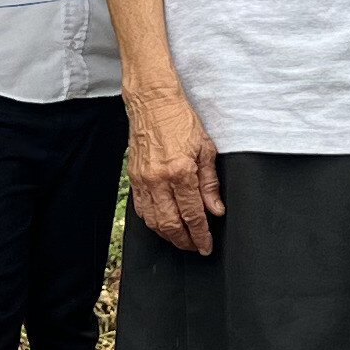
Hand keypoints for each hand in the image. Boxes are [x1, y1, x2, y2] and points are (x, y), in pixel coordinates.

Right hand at [124, 84, 222, 255]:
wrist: (152, 102)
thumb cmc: (180, 120)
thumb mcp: (205, 148)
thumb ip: (210, 183)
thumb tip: (216, 209)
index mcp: (180, 172)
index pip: (193, 214)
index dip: (201, 234)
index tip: (206, 246)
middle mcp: (159, 180)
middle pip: (171, 224)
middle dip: (184, 241)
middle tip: (195, 247)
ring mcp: (143, 180)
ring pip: (153, 220)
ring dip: (168, 235)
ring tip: (181, 239)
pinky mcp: (134, 177)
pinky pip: (141, 208)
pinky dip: (152, 222)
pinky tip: (162, 224)